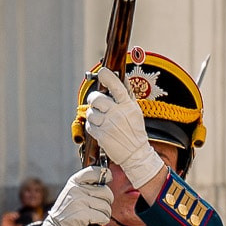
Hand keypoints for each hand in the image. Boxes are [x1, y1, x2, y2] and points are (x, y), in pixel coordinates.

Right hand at [33, 167, 112, 225]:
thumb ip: (88, 185)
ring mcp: (79, 201)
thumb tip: (108, 176)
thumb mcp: (74, 192)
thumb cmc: (70, 210)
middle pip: (106, 191)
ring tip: (94, 214)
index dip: (106, 174)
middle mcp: (76, 189)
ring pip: (106, 205)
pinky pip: (104, 216)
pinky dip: (102, 220)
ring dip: (105, 213)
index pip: (95, 172)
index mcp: (74, 181)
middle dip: (107, 201)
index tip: (108, 178)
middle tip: (98, 206)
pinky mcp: (83, 214)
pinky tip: (94, 220)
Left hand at [86, 66, 160, 190]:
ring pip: (91, 113)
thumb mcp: (135, 112)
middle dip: (94, 100)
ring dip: (94, 116)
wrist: (136, 154)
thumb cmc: (135, 131)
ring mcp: (109, 125)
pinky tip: (101, 129)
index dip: (109, 77)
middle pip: (96, 99)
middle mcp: (118, 114)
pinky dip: (92, 127)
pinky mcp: (102, 135)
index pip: (117, 87)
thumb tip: (121, 78)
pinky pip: (89, 125)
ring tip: (103, 121)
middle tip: (97, 104)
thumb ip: (126, 96)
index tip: (103, 72)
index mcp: (128, 106)